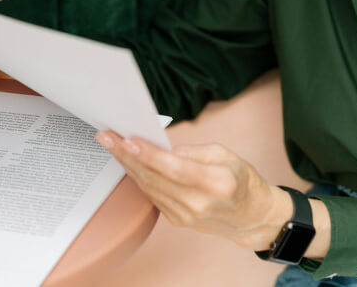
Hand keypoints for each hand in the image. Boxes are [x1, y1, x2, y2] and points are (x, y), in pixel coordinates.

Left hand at [95, 131, 293, 250]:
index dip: (149, 155)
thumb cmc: (240, 179)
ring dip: (127, 165)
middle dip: (127, 155)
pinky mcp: (176, 220)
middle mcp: (198, 203)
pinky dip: (138, 176)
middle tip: (107, 136)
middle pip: (155, 178)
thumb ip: (192, 151)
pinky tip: (127, 161)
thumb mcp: (224, 154)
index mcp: (216, 183)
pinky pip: (152, 195)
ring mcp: (185, 216)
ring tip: (111, 144)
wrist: (249, 216)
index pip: (175, 168)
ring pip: (149, 187)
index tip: (128, 140)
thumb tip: (160, 147)